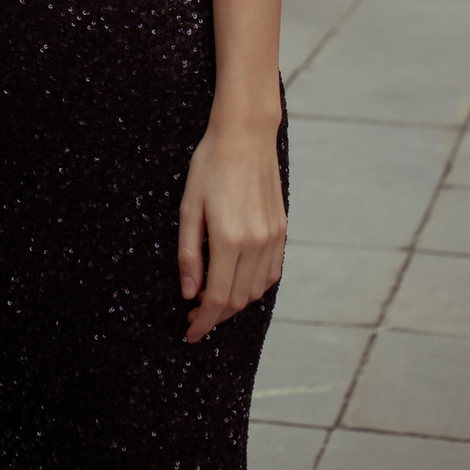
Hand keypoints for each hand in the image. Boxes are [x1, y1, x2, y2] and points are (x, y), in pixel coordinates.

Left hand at [178, 121, 285, 343]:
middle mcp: (255, 244)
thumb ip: (189, 254)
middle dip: (215, 316)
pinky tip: (237, 282)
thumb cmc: (210, 166)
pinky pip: (271, 273)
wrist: (245, 137)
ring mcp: (272, 238)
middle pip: (238, 300)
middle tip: (195, 317)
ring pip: (256, 291)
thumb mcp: (188, 208)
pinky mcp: (281, 231)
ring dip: (235, 304)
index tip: (190, 333)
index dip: (203, 322)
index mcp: (228, 239)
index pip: (217, 299)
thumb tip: (189, 293)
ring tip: (212, 300)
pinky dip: (254, 287)